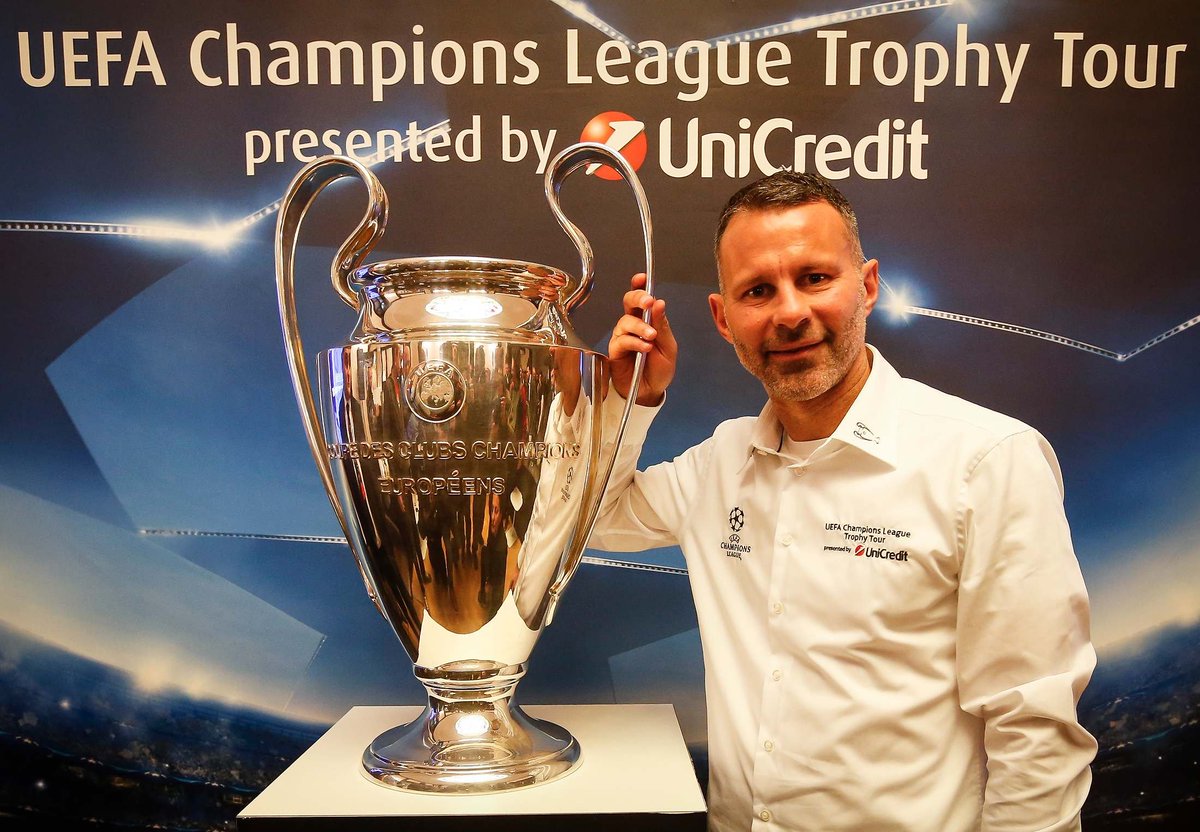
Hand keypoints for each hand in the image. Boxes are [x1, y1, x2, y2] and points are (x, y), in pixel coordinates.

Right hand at [608, 273, 676, 405]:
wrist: (650, 392)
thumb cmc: (659, 369)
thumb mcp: (668, 347)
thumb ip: (662, 326)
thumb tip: (659, 303)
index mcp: (647, 320)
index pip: (641, 299)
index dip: (639, 286)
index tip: (642, 278)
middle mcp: (632, 325)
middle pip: (628, 302)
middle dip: (637, 298)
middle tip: (648, 302)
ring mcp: (622, 337)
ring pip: (625, 321)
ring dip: (640, 326)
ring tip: (652, 337)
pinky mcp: (615, 351)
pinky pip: (622, 340)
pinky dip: (635, 342)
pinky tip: (646, 348)